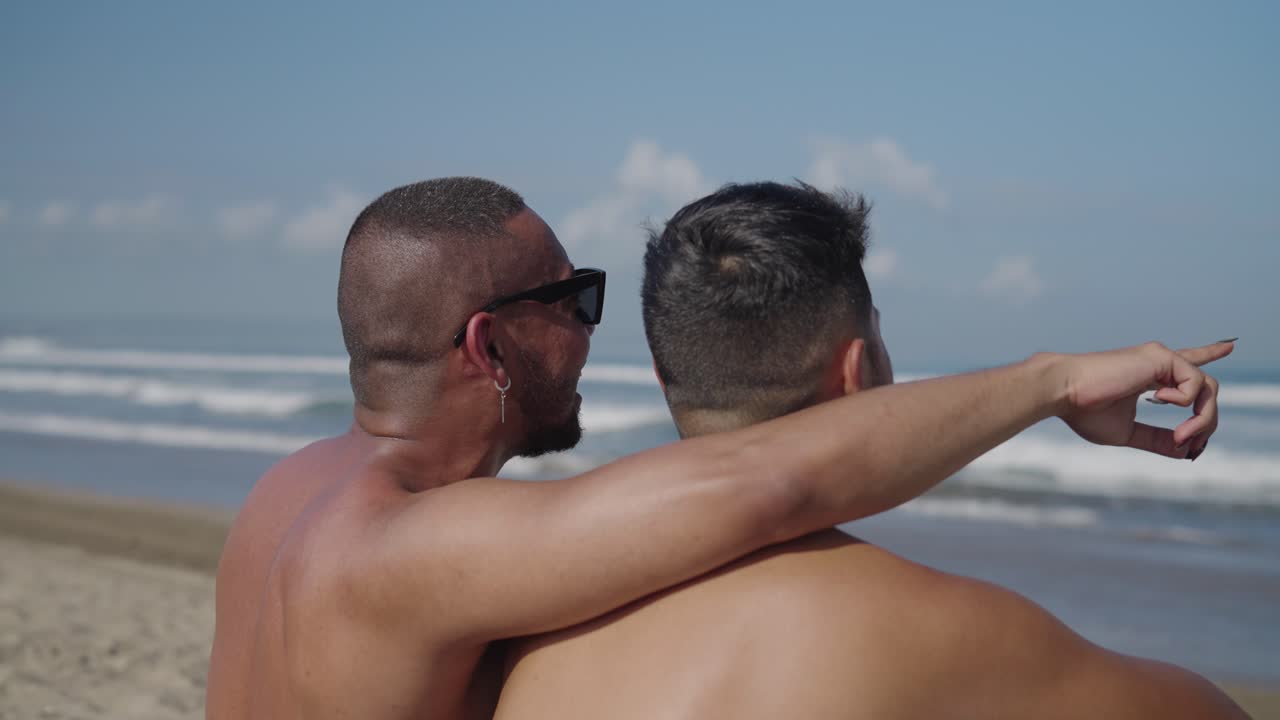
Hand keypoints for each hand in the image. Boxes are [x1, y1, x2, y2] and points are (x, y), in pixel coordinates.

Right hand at [1054, 340, 1233, 458]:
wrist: (1063, 393)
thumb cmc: (1083, 411)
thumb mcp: (1126, 432)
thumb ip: (1156, 440)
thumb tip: (1185, 451)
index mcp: (1148, 376)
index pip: (1185, 366)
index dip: (1208, 354)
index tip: (1229, 345)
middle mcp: (1157, 363)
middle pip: (1205, 389)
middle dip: (1205, 421)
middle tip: (1188, 444)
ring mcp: (1160, 357)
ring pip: (1207, 388)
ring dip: (1201, 419)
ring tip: (1181, 435)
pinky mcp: (1160, 356)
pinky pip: (1194, 383)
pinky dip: (1184, 402)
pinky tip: (1156, 400)